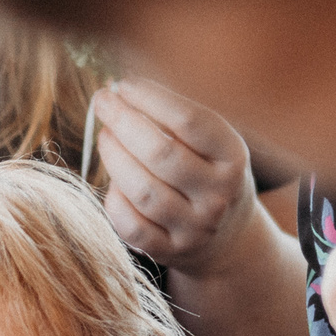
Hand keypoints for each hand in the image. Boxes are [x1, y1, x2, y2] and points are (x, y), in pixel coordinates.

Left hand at [92, 78, 260, 275]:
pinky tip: (114, 182)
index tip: (123, 83)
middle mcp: (218, 195)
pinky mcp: (170, 252)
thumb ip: (175, 120)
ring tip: (104, 136)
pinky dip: (116, 200)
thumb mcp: (211, 145)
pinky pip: (131, 226)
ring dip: (114, 157)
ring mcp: (195, 228)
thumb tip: (123, 89)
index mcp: (233, 158)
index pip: (190, 121)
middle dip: (124, 122)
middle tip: (102, 102)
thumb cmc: (208, 175)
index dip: (151, 98)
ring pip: (142, 191)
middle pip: (161, 154)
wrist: (227, 239)